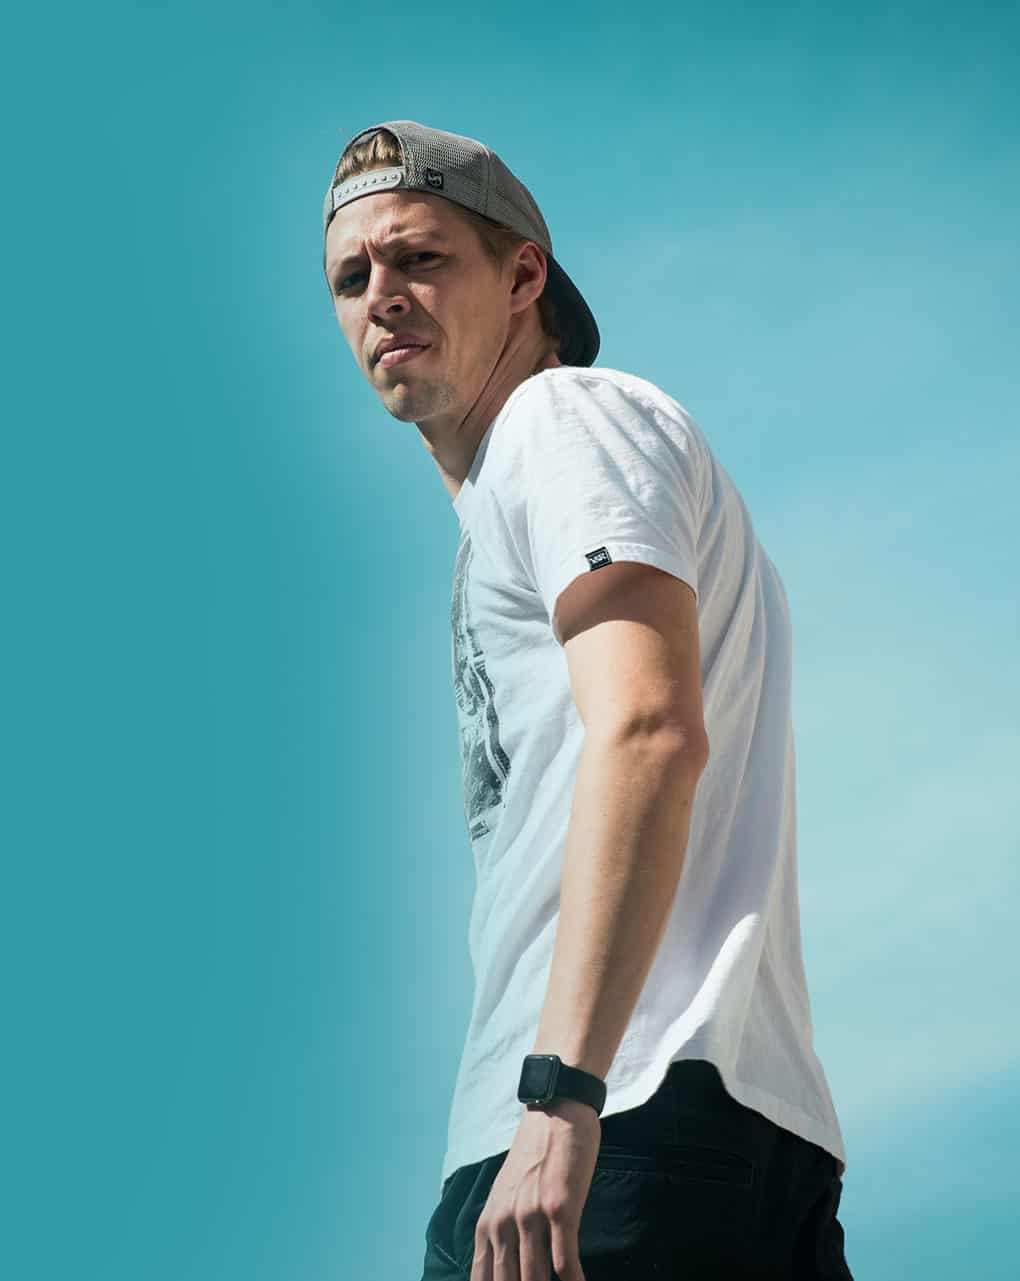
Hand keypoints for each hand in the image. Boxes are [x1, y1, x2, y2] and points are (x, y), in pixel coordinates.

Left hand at [469, 1096, 600, 1280]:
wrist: (556, 1109)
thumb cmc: (534, 1155)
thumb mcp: (505, 1193)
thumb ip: (501, 1231)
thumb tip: (504, 1270)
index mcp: (488, 1223)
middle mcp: (504, 1223)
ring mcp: (531, 1216)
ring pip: (535, 1280)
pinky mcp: (560, 1209)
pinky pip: (565, 1261)